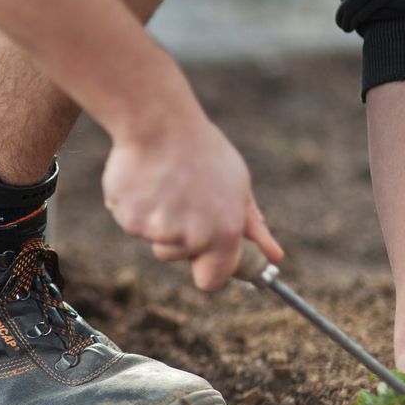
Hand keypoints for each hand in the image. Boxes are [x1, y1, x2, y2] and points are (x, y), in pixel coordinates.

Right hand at [101, 99, 282, 290]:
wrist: (160, 123)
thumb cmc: (202, 151)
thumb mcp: (238, 186)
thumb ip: (253, 227)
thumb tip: (276, 255)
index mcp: (223, 234)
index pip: (211, 280)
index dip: (206, 269)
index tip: (202, 255)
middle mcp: (191, 238)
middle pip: (174, 256)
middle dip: (175, 235)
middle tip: (179, 197)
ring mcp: (156, 230)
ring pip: (151, 237)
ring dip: (153, 217)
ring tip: (162, 182)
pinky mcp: (128, 218)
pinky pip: (129, 220)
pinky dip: (133, 204)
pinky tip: (143, 178)